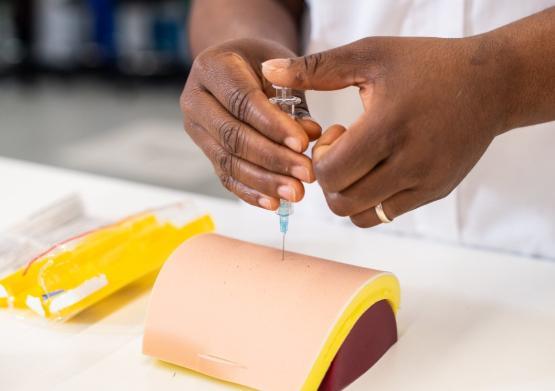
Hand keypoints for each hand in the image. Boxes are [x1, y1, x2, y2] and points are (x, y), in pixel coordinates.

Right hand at [181, 38, 320, 209]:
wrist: (239, 67)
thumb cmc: (266, 64)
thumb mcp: (283, 68)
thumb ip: (295, 99)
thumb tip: (310, 135)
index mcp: (213, 67)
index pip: (242, 101)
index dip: (272, 125)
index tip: (303, 143)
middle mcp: (196, 99)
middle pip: (232, 136)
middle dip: (272, 159)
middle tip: (306, 173)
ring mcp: (197, 128)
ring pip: (228, 161)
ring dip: (264, 181)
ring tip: (296, 192)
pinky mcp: (205, 150)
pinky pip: (225, 176)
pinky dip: (250, 192)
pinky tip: (274, 202)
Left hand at [262, 36, 509, 226]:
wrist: (492, 84)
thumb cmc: (426, 65)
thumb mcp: (370, 55)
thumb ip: (316, 67)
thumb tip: (267, 71)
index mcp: (389, 126)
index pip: (331, 173)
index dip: (319, 158)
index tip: (333, 134)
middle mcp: (409, 162)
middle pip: (341, 201)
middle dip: (328, 179)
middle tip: (343, 150)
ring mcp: (425, 183)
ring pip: (361, 216)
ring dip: (346, 193)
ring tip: (361, 161)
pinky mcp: (435, 192)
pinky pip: (385, 215)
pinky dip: (369, 200)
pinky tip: (377, 170)